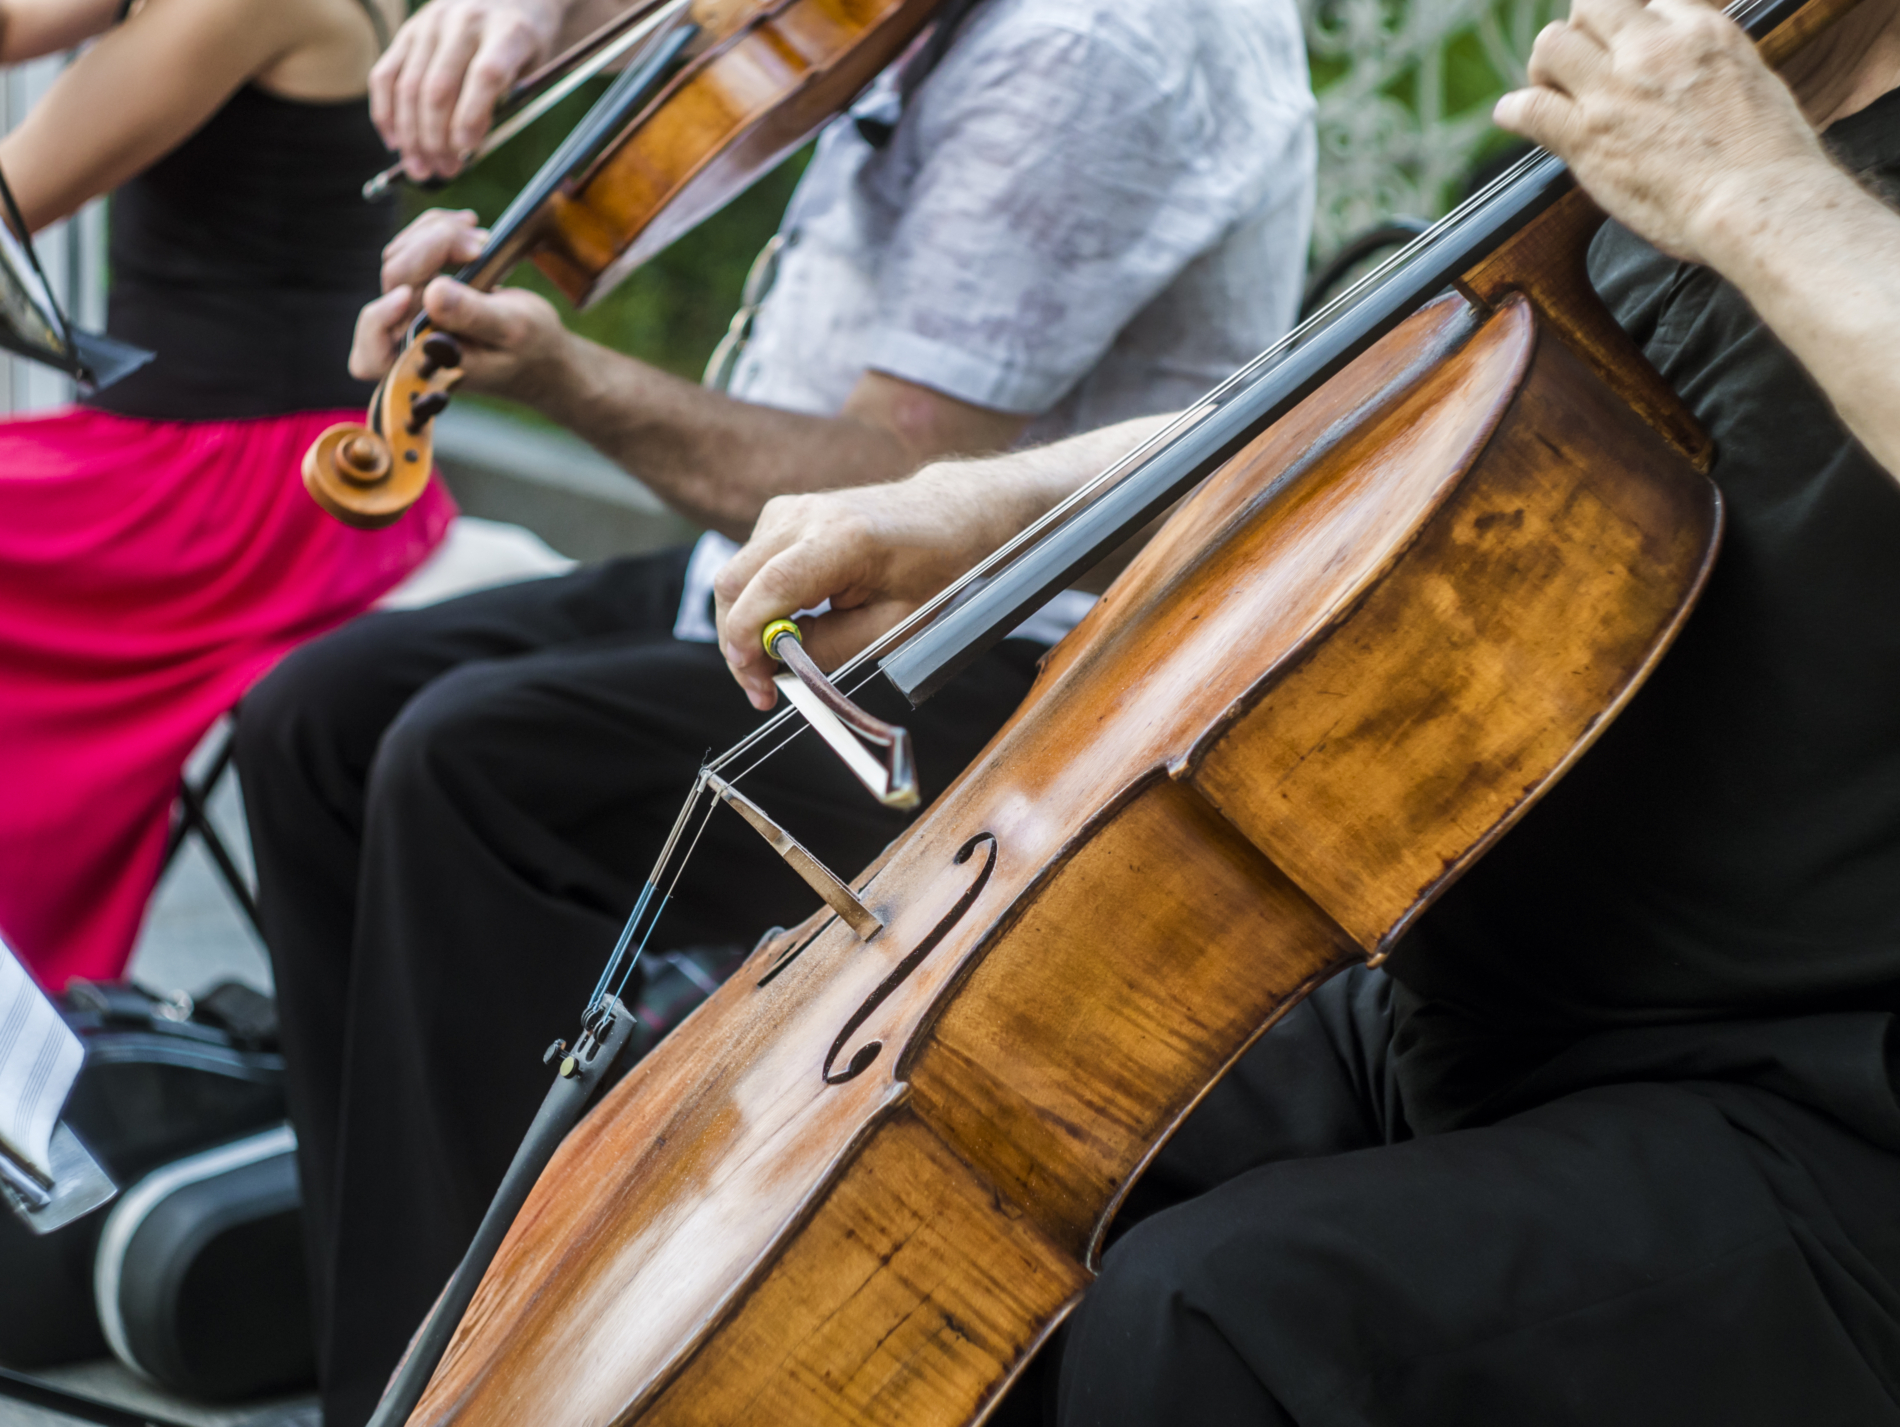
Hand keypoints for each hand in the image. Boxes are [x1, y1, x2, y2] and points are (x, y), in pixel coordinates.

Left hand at [349, 210, 570, 395]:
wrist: (544, 349)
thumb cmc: (531, 349)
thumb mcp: (512, 330)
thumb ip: (471, 316)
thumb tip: (432, 293)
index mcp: (425, 362)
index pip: (372, 354)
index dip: (380, 319)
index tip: (409, 295)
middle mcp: (412, 337)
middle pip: (394, 280)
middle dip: (432, 250)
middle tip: (476, 244)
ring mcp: (416, 311)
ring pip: (401, 256)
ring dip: (437, 234)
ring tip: (478, 235)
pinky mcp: (425, 288)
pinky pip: (414, 249)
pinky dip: (438, 230)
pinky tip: (468, 228)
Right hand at [369, 0, 565, 180]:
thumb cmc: (525, 41)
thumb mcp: (534, 68)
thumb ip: (505, 101)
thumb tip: (466, 145)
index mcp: (507, 30)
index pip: (485, 75)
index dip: (472, 116)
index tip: (467, 150)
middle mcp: (463, 21)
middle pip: (439, 87)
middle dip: (437, 138)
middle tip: (444, 172)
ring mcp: (429, 24)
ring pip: (409, 86)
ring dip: (411, 135)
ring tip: (421, 168)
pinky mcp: (407, 32)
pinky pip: (385, 75)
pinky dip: (386, 112)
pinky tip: (395, 142)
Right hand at [714, 467, 1021, 711]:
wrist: (949, 516)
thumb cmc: (935, 570)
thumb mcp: (894, 625)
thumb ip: (832, 646)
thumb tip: (778, 664)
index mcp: (844, 538)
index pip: (770, 588)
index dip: (748, 639)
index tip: (756, 684)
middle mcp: (808, 515)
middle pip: (734, 581)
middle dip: (738, 642)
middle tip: (762, 688)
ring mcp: (792, 509)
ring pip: (734, 575)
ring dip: (744, 624)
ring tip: (778, 661)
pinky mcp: (785, 514)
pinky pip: (749, 565)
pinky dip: (756, 601)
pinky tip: (788, 624)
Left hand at [1493, 0, 1824, 263]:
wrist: (1759, 201)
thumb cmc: (1771, 160)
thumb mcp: (1753, 82)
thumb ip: (1709, 68)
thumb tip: (1690, 75)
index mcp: (1702, 32)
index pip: (1649, 2)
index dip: (1632, 28)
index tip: (1629, 53)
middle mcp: (1654, 49)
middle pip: (1593, 7)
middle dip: (1583, 32)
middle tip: (1581, 66)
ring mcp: (1616, 91)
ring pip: (1552, 44)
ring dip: (1546, 67)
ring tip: (1552, 90)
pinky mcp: (1588, 136)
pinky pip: (1530, 106)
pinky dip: (1516, 109)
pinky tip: (1515, 115)